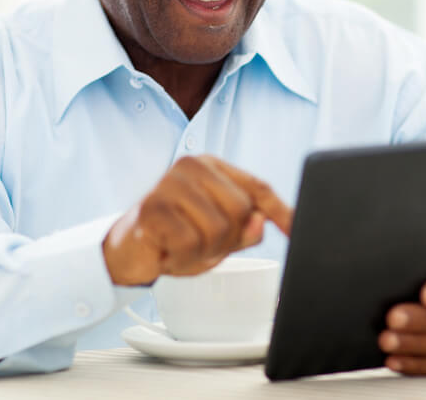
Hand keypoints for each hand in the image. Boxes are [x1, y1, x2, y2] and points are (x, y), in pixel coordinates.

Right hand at [102, 155, 292, 285]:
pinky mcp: (152, 207)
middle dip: (226, 240)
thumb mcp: (219, 237)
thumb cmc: (174, 237)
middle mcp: (192, 166)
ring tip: (181, 247)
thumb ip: (244, 230)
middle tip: (199, 244)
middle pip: (241, 211)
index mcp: (213, 168)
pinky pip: (190, 243)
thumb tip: (261, 221)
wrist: (125, 251)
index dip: (282, 211)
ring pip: (218, 229)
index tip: (300, 229)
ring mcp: (170, 183)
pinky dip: (183, 258)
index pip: (258, 187)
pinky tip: (167, 251)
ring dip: (202, 252)